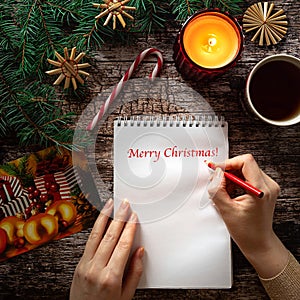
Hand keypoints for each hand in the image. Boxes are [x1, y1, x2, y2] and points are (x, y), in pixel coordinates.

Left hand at [70, 199, 143, 299]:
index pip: (122, 246)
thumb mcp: (126, 296)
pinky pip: (89, 241)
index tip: (133, 218)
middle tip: (124, 205)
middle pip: (109, 236)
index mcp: (110, 278)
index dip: (129, 229)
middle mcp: (96, 269)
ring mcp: (85, 265)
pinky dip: (96, 228)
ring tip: (110, 205)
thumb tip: (139, 252)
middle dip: (119, 218)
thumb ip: (134, 272)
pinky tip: (100, 220)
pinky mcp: (79, 264)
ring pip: (96, 235)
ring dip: (104, 217)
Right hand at [208, 154, 288, 278]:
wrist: (258, 242)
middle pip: (245, 164)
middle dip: (228, 170)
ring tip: (224, 190)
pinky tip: (230, 191)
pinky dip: (236, 181)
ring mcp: (267, 187)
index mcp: (261, 190)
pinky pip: (247, 176)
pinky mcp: (264, 189)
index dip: (228, 163)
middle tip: (217, 180)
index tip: (217, 169)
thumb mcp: (227, 210)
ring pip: (245, 169)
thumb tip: (216, 174)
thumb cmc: (247, 231)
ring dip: (231, 176)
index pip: (246, 162)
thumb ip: (218, 189)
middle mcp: (268, 185)